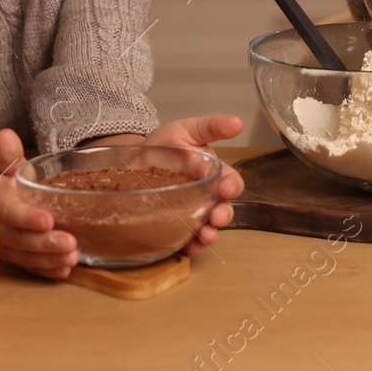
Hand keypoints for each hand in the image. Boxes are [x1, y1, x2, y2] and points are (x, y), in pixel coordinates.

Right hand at [0, 128, 77, 279]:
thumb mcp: (1, 164)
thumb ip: (7, 153)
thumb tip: (6, 134)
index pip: (8, 212)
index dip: (26, 218)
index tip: (46, 219)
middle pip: (19, 240)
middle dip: (44, 244)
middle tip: (69, 244)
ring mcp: (6, 246)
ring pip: (26, 257)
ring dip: (49, 260)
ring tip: (72, 258)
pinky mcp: (16, 257)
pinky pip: (30, 268)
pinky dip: (46, 272)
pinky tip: (64, 271)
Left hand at [142, 114, 244, 256]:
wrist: (135, 159)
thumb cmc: (166, 144)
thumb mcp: (187, 129)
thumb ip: (211, 127)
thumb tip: (236, 123)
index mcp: (214, 174)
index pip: (231, 182)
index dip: (232, 187)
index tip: (226, 189)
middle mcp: (207, 196)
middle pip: (223, 209)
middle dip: (223, 216)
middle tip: (216, 218)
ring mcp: (192, 212)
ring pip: (209, 228)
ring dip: (210, 234)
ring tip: (205, 236)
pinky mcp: (176, 225)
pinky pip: (187, 240)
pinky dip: (191, 246)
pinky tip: (188, 247)